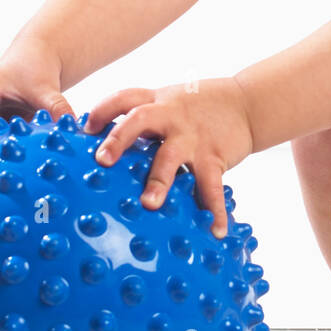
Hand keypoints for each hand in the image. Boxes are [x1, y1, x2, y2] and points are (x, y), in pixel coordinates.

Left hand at [85, 77, 254, 238]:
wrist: (248, 102)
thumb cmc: (201, 107)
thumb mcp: (171, 102)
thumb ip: (145, 119)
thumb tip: (110, 150)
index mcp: (157, 102)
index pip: (124, 98)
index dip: (102, 110)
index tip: (83, 129)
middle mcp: (171, 116)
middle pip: (139, 119)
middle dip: (119, 139)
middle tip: (102, 160)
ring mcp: (192, 137)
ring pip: (171, 156)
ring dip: (159, 180)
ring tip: (149, 204)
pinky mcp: (214, 155)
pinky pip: (212, 185)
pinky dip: (214, 210)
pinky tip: (215, 231)